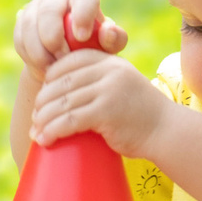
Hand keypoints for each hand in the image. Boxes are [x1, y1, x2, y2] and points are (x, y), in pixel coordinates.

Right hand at [11, 0, 128, 71]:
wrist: (67, 60)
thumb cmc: (94, 50)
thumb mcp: (108, 48)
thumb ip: (114, 39)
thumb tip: (108, 32)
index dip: (82, 16)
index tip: (82, 38)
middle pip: (49, 10)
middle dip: (53, 37)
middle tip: (63, 59)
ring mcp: (36, 8)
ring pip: (30, 25)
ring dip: (40, 51)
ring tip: (53, 69)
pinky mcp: (21, 23)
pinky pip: (21, 39)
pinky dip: (31, 57)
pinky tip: (44, 69)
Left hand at [30, 47, 170, 155]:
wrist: (166, 132)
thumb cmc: (140, 115)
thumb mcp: (120, 86)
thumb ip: (97, 81)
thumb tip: (57, 90)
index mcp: (109, 61)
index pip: (66, 64)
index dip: (49, 80)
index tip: (43, 99)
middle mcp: (108, 71)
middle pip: (60, 84)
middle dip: (42, 104)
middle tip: (35, 120)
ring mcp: (107, 90)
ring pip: (62, 103)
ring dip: (43, 120)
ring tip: (36, 134)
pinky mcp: (106, 112)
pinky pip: (69, 120)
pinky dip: (53, 131)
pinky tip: (45, 140)